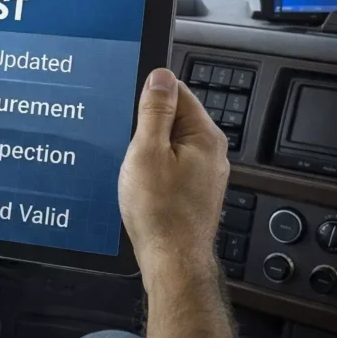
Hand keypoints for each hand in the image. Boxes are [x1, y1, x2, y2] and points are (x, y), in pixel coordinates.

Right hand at [118, 68, 229, 285]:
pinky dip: (153, 166)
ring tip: (129, 164)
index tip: (127, 107)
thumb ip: (155, 111)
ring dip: (147, 148)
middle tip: (125, 141)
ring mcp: (204, 173)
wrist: (172, 261)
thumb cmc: (159, 211)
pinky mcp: (194, 190)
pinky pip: (171, 164)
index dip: (148, 96)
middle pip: (174, 117)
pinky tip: (138, 181)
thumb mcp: (147, 152)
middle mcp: (211, 152)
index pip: (178, 92)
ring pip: (170, 143)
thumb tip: (161, 76)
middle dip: (146, 124)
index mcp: (204, 136)